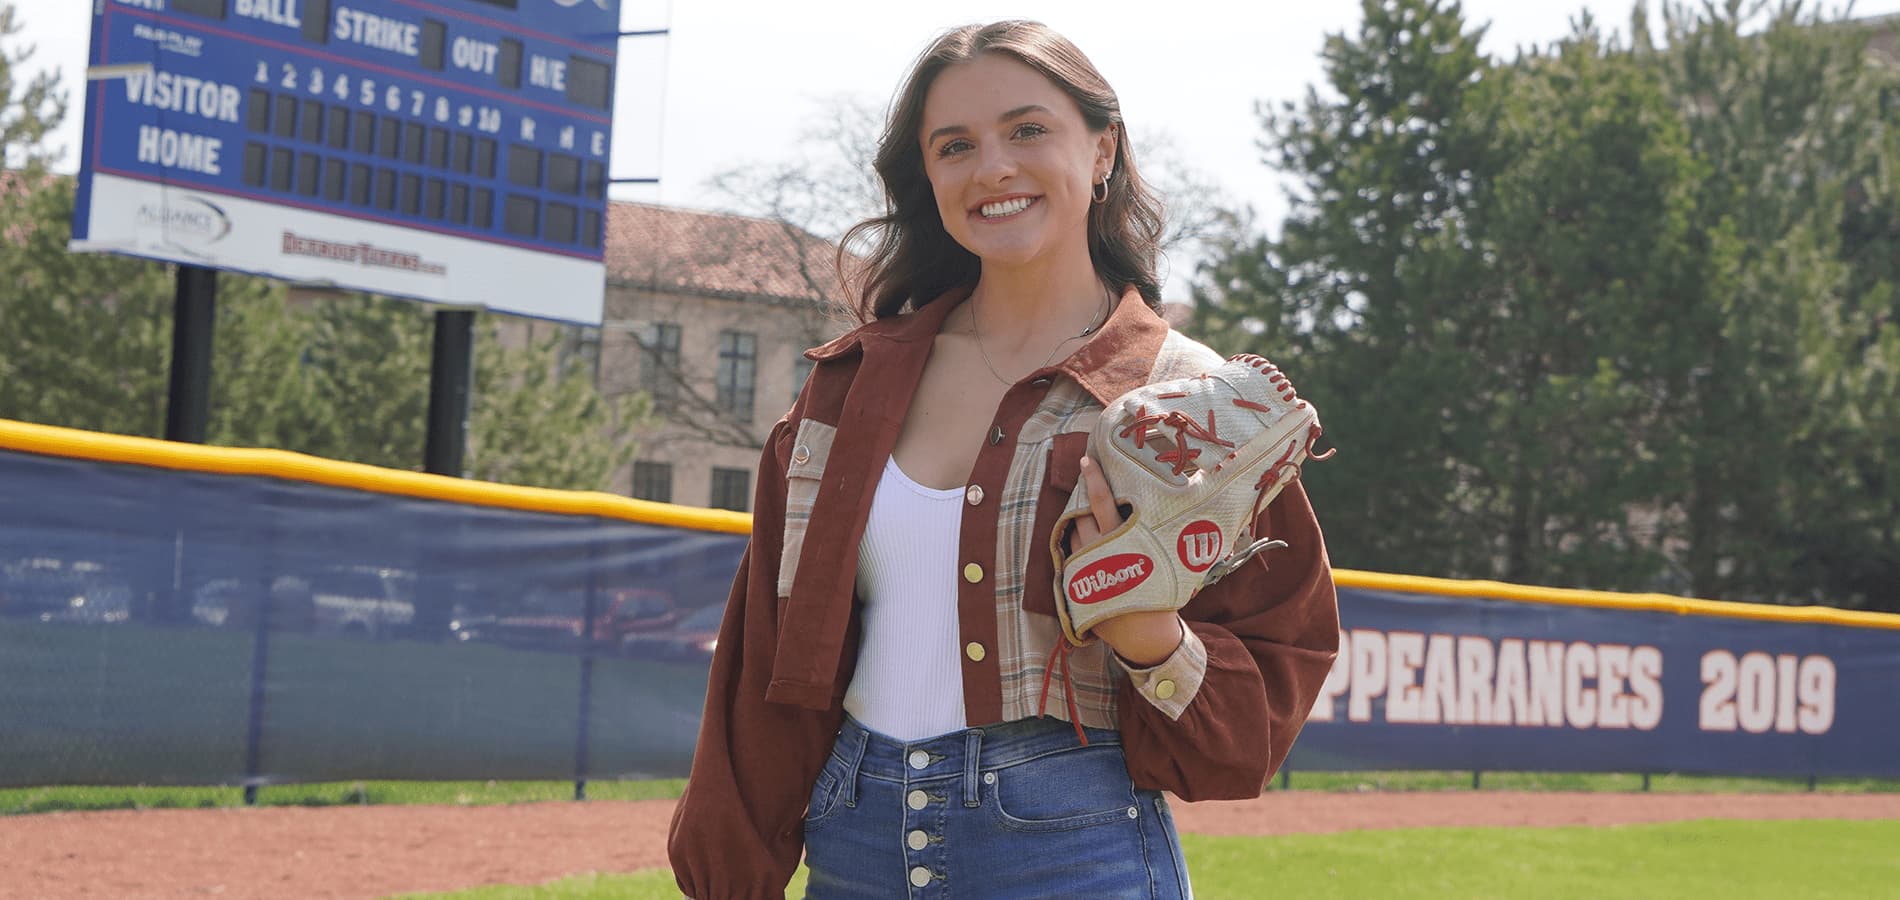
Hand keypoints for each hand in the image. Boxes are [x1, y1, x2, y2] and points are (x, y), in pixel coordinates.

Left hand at [1073, 456, 1183, 666]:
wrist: (1144, 634)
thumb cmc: (1159, 593)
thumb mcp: (1161, 557)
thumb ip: (1149, 535)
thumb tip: (1149, 509)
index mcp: (1123, 540)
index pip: (1102, 502)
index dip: (1093, 480)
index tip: (1086, 460)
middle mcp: (1100, 548)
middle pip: (1082, 513)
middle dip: (1082, 497)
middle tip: (1086, 478)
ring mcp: (1086, 565)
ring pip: (1074, 533)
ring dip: (1079, 522)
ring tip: (1091, 517)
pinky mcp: (1077, 581)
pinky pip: (1071, 554)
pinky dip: (1076, 544)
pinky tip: (1085, 542)